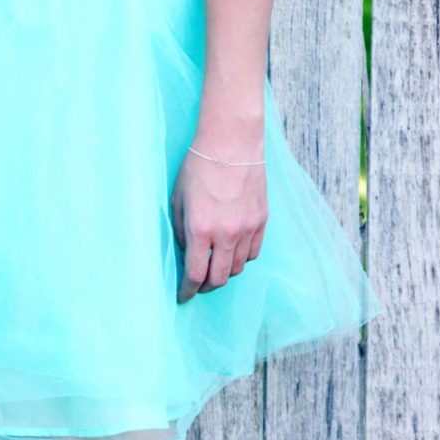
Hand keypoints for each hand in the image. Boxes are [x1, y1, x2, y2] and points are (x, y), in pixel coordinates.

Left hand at [172, 129, 267, 302]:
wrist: (231, 143)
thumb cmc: (198, 168)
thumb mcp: (178, 201)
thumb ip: (181, 232)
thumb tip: (187, 255)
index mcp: (201, 230)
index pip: (195, 275)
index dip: (187, 291)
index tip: (183, 297)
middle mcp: (227, 234)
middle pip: (220, 278)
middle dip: (206, 287)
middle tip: (197, 285)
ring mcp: (247, 228)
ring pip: (238, 268)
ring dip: (224, 272)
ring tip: (214, 267)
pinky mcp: (261, 220)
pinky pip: (253, 253)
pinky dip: (241, 258)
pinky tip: (231, 253)